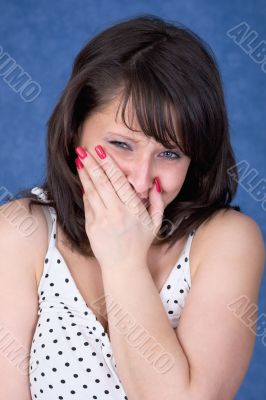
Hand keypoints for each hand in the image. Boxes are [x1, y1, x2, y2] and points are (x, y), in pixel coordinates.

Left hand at [75, 144, 163, 268]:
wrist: (123, 266)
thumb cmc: (140, 243)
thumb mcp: (155, 223)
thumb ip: (158, 202)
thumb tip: (155, 183)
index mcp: (132, 209)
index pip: (118, 181)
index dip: (108, 164)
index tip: (101, 151)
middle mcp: (116, 212)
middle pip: (101, 182)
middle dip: (91, 164)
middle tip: (83, 149)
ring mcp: (102, 220)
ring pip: (91, 191)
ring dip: (84, 174)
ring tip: (79, 160)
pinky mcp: (91, 226)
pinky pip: (88, 204)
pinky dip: (85, 190)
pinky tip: (83, 180)